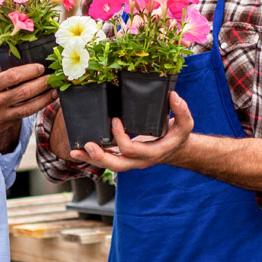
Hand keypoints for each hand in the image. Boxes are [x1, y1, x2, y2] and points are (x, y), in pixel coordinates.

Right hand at [0, 63, 54, 140]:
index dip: (31, 71)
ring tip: (54, 93)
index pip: (15, 76)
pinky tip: (39, 104)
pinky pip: (19, 117)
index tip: (41, 67)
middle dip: (43, 84)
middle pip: (26, 92)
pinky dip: (30, 109)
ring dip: (44, 99)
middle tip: (54, 78)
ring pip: (28, 108)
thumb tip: (20, 75)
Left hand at [70, 92, 194, 171]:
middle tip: (87, 145)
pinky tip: (80, 150)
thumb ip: (182, 110)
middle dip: (100, 157)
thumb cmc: (179, 135)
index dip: (120, 137)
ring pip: (109, 166)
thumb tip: (173, 96)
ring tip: (74, 152)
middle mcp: (139, 161)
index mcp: (152, 153)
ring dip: (91, 159)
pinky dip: (93, 156)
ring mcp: (131, 162)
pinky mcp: (125, 158)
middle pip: (116, 165)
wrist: (177, 149)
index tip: (115, 120)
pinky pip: (107, 160)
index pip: (131, 149)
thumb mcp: (186, 124)